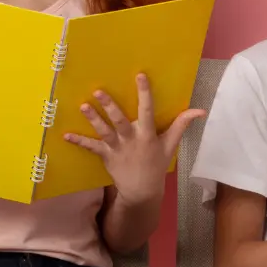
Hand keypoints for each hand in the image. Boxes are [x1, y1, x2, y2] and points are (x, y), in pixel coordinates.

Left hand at [63, 74, 203, 201]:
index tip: (140, 75)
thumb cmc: (156, 164)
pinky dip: (79, 141)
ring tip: (82, 106)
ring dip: (93, 119)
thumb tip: (200, 110)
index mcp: (148, 134)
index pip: (147, 110)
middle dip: (109, 106)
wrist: (142, 190)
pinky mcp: (106, 156)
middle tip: (98, 91)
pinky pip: (91, 147)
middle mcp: (131, 139)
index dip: (144, 93)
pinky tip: (66, 134)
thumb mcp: (170, 144)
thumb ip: (181, 124)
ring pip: (104, 132)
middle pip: (119, 120)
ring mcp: (117, 148)